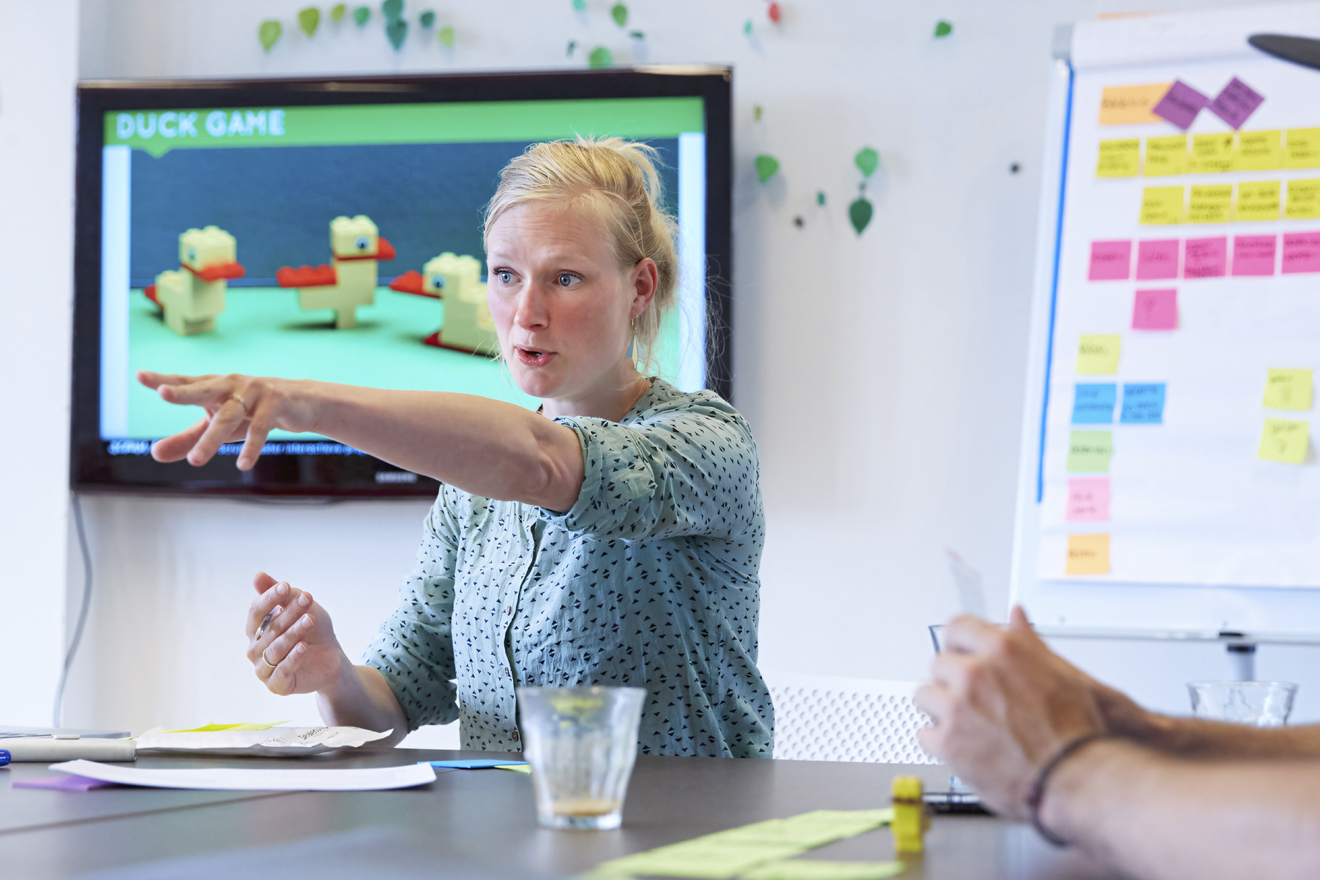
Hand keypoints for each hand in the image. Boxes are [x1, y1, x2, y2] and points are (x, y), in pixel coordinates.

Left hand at [137, 371, 316, 469]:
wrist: (301, 403)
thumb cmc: (252, 412)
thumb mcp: (218, 427)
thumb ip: (187, 440)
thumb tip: (154, 454)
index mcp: (214, 386)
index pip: (185, 383)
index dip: (163, 379)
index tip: (140, 375)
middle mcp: (231, 384)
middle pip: (203, 389)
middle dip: (184, 392)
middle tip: (163, 393)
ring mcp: (254, 391)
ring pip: (228, 417)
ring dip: (212, 440)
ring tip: (195, 461)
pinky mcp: (276, 402)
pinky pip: (260, 427)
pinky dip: (251, 447)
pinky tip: (243, 465)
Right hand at [245, 571, 348, 696]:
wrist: (331, 657)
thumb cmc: (313, 630)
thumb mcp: (301, 607)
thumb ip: (281, 594)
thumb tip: (257, 576)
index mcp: (256, 630)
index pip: (256, 612)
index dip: (269, 598)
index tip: (286, 587)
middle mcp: (255, 649)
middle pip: (269, 629)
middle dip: (289, 612)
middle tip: (307, 599)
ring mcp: (263, 669)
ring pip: (276, 648)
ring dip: (293, 632)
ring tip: (310, 619)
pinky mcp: (277, 685)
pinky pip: (282, 670)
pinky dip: (293, 657)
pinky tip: (303, 646)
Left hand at [914, 606, 1103, 819]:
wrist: (1074, 775)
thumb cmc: (1074, 730)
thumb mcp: (1060, 672)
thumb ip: (1028, 641)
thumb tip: (1016, 615)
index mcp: (1002, 649)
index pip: (957, 627)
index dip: (960, 644)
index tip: (960, 655)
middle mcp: (975, 673)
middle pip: (939, 663)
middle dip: (952, 680)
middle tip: (973, 700)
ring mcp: (957, 707)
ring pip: (925, 695)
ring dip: (941, 708)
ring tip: (968, 725)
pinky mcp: (947, 741)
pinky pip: (924, 733)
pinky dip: (939, 742)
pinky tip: (963, 747)